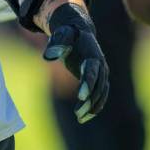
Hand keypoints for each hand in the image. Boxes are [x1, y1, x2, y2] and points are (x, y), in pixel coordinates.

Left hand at [42, 3, 109, 122]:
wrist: (79, 31)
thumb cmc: (68, 33)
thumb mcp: (62, 35)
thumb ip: (56, 44)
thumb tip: (47, 56)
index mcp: (92, 53)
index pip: (93, 70)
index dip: (88, 83)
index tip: (80, 96)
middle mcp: (100, 64)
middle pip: (98, 85)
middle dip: (89, 100)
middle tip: (78, 114)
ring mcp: (102, 72)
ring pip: (101, 93)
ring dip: (92, 106)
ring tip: (80, 118)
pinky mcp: (99, 78)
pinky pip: (101, 94)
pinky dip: (95, 106)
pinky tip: (86, 117)